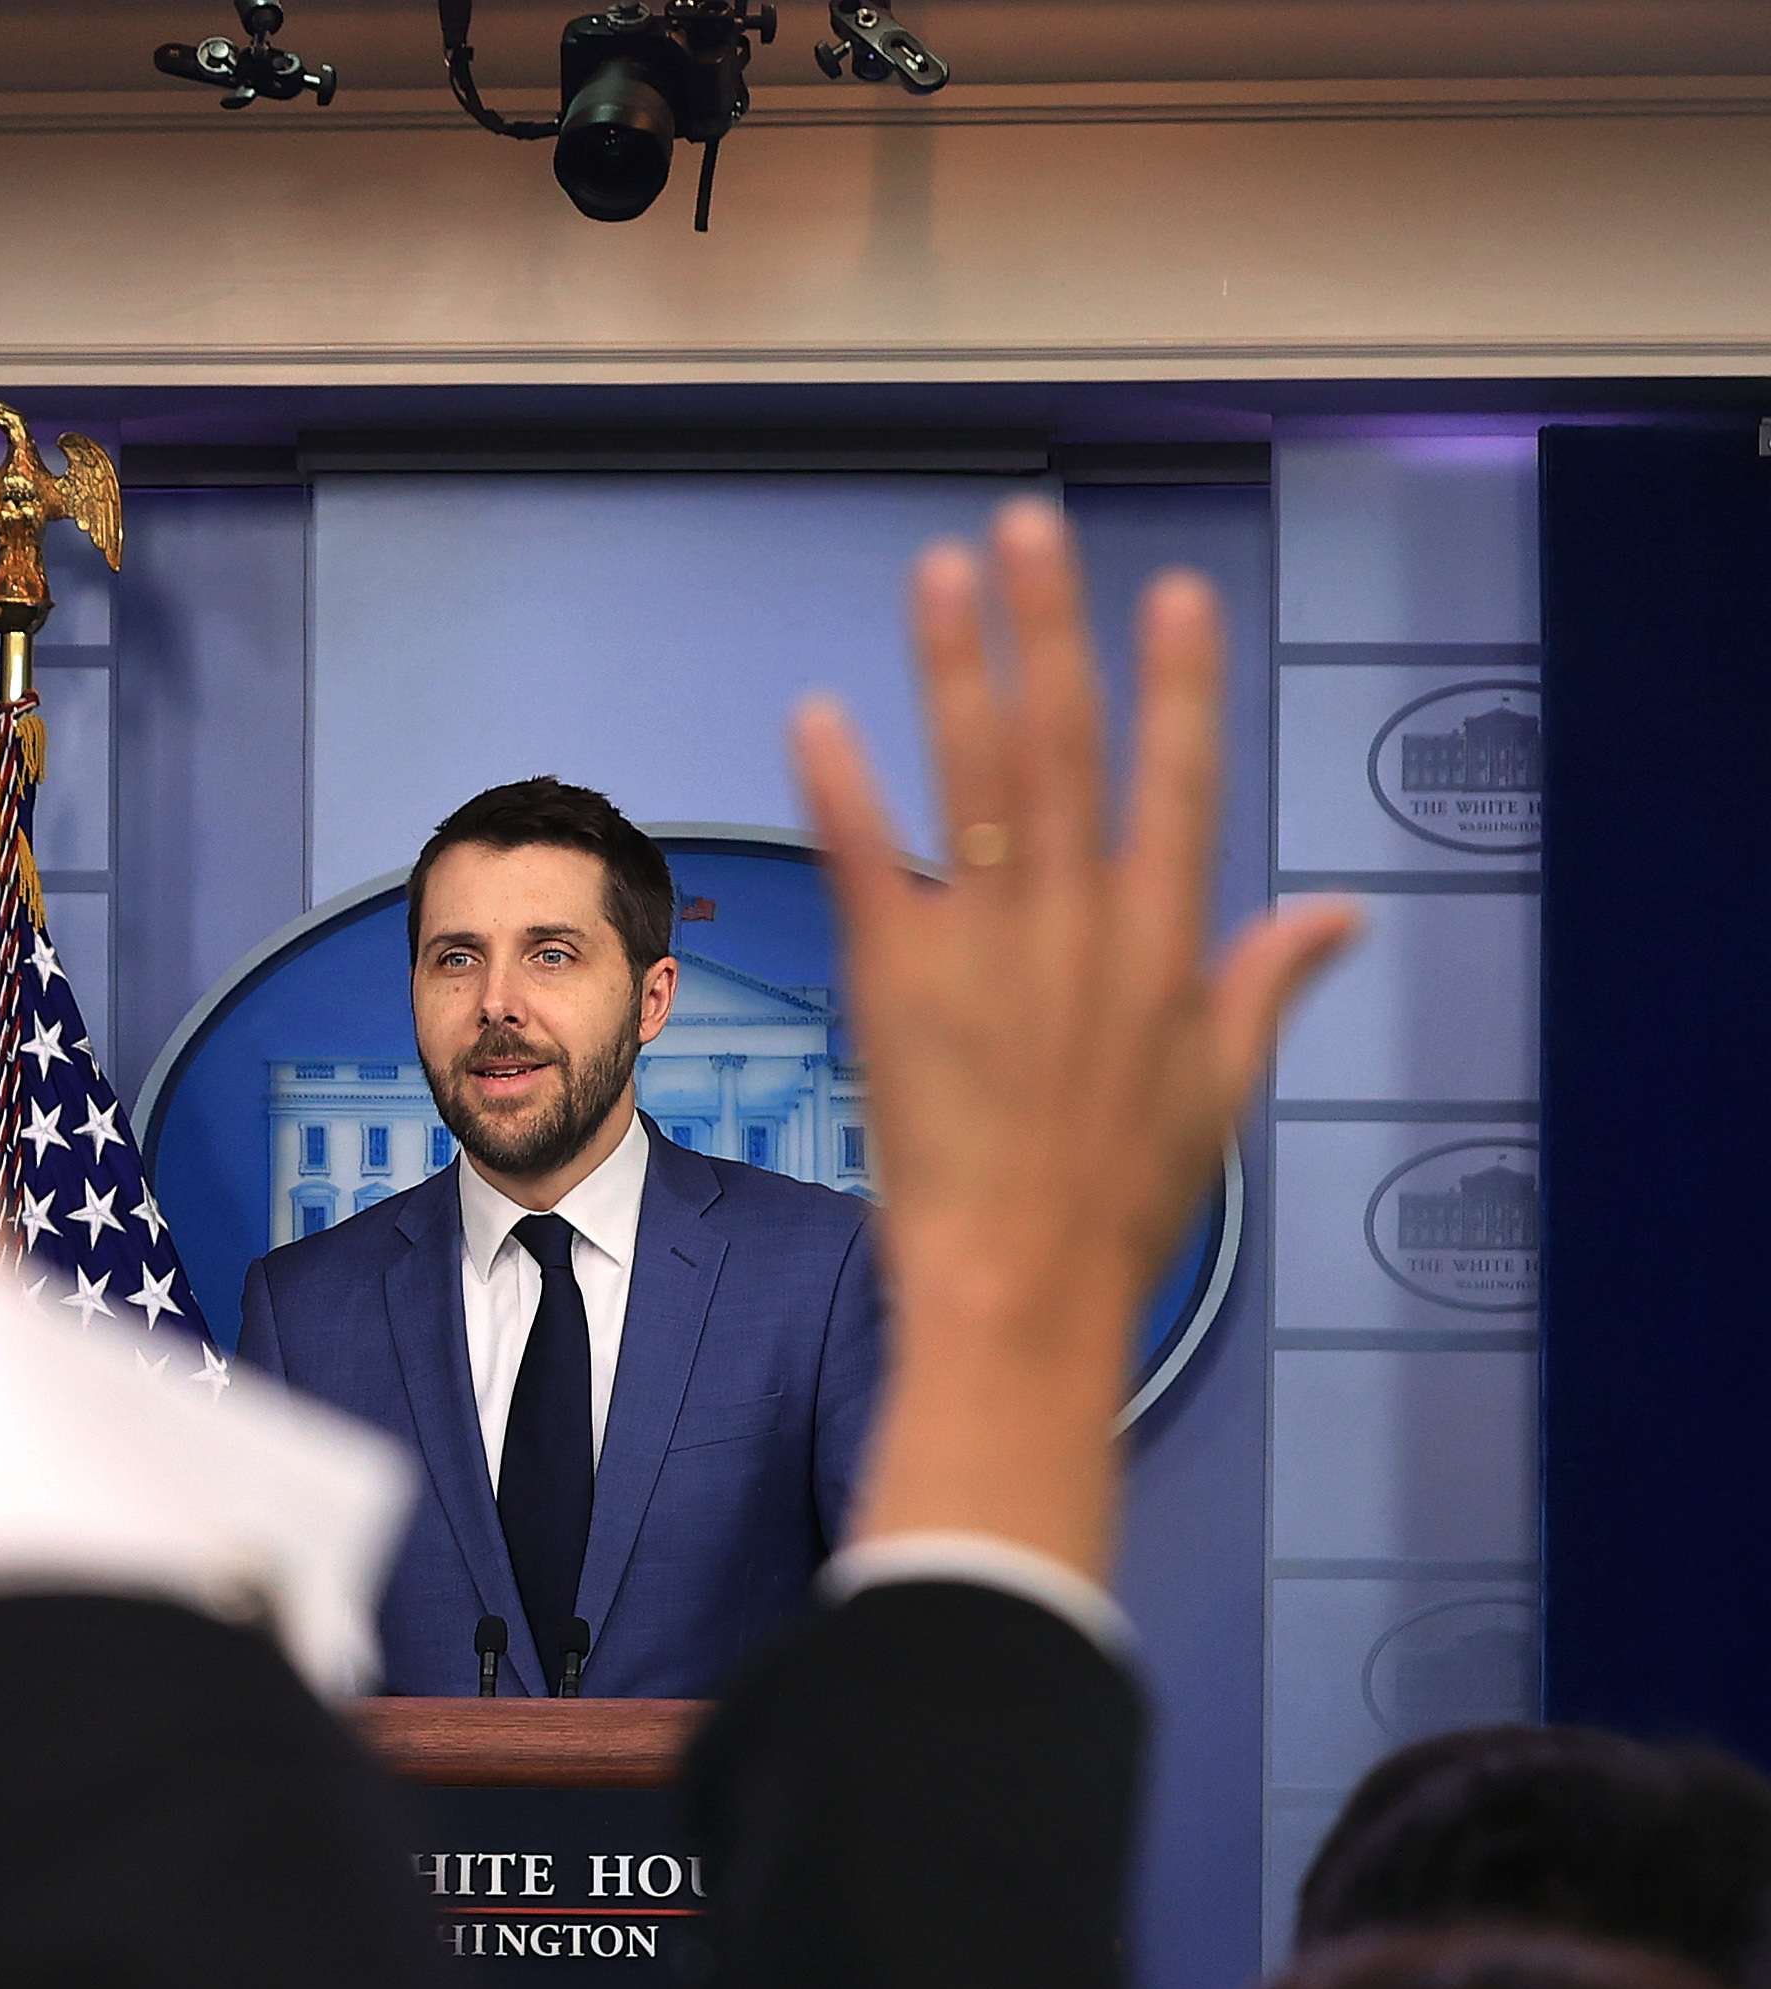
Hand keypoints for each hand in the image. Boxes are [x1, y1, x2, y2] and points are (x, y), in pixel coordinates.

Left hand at [800, 497, 1359, 1577]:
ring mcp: (989, 952)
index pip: (1180, 783)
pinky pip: (868, 865)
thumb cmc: (1120, 1205)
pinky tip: (817, 713)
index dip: (1176, 683)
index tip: (1167, 593)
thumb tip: (1339, 913)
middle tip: (1028, 527)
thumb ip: (1265, 982)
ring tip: (938, 573)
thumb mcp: (1217, 1090)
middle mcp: (1081, 929)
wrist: (1023, 1292)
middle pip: (1068, 746)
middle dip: (1050, 628)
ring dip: (953, 667)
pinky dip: (843, 787)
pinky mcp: (898, 988)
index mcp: (1165, 947)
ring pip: (974, 777)